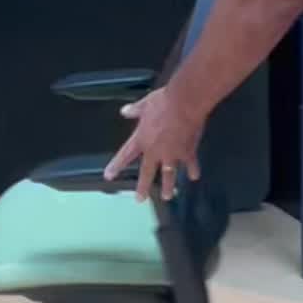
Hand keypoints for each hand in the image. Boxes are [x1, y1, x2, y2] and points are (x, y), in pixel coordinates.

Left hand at [104, 85, 204, 201]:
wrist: (184, 104)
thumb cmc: (162, 102)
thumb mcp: (145, 104)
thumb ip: (135, 110)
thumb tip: (124, 111)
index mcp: (142, 139)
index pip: (125, 155)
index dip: (116, 166)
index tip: (108, 176)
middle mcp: (155, 151)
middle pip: (147, 172)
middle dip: (143, 187)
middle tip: (140, 199)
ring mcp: (172, 154)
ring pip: (168, 175)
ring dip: (168, 186)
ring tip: (167, 196)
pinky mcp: (188, 153)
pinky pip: (190, 164)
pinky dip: (192, 170)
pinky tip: (194, 176)